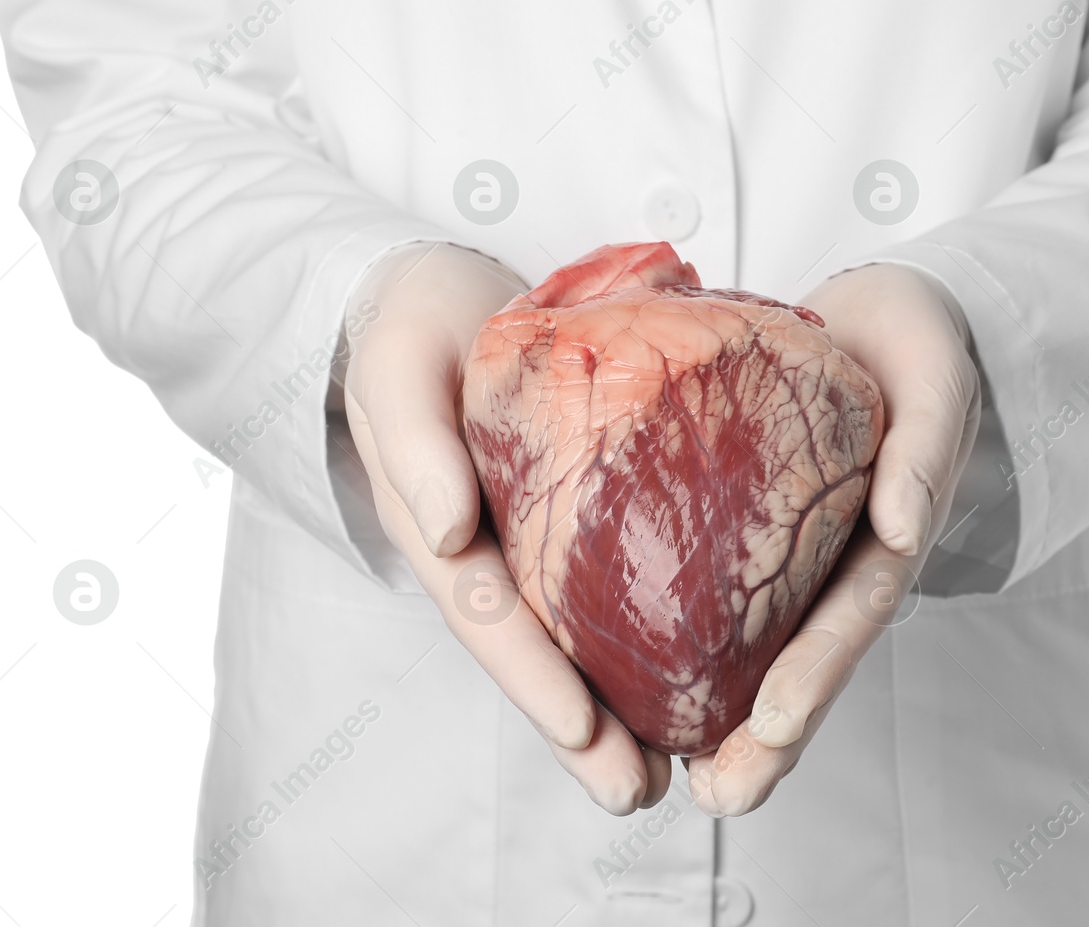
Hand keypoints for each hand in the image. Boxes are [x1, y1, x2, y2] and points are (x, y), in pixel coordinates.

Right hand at [339, 242, 673, 814]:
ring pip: (571, 635)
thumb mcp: (399, 370)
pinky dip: (638, 634)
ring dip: (615, 706)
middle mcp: (485, 550)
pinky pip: (602, 582)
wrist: (435, 295)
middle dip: (582, 731)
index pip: (488, 615)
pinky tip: (689, 672)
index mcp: (439, 527)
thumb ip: (415, 448)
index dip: (534, 676)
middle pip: (534, 654)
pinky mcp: (571, 512)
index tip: (585, 728)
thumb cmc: (409, 328)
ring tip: (673, 769)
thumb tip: (447, 532)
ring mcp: (525, 539)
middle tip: (641, 793)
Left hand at [684, 262, 980, 815]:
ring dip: (726, 712)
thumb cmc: (918, 340)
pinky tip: (635, 676)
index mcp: (887, 533)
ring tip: (683, 777)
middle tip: (719, 799)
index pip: (851, 615)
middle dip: (767, 736)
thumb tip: (900, 526)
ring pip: (759, 638)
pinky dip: (684, 635)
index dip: (817, 674)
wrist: (880, 313)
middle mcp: (838, 556)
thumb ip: (926, 446)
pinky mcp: (748, 516)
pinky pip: (717, 580)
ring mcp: (795, 546)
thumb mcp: (935, 376)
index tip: (774, 729)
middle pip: (804, 655)